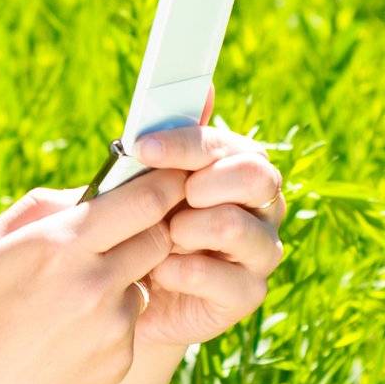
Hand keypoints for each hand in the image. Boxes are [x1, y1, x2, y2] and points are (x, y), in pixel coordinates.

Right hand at [0, 160, 190, 383]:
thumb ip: (42, 207)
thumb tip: (87, 191)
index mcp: (60, 245)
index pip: (145, 200)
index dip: (164, 184)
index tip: (169, 177)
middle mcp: (95, 284)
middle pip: (159, 237)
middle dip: (148, 228)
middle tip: (122, 232)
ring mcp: (111, 327)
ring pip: (142, 281)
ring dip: (123, 278)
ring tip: (74, 297)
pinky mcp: (118, 362)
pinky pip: (130, 324)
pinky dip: (110, 320)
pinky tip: (68, 334)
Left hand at [129, 83, 285, 349]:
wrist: (123, 291)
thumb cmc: (138, 222)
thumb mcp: (142, 179)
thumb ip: (173, 138)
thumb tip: (205, 88)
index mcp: (239, 168)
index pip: (230, 144)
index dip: (186, 144)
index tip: (144, 148)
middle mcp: (261, 206)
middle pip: (258, 176)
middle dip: (207, 183)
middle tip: (173, 197)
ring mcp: (259, 251)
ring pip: (239, 227)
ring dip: (190, 230)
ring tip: (162, 239)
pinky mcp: (247, 294)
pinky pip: (229, 281)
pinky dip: (185, 273)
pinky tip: (159, 273)